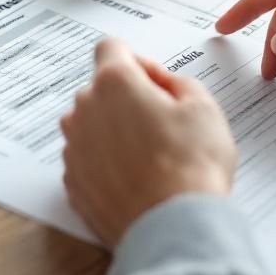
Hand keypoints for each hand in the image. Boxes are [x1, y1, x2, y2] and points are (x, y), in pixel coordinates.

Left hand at [60, 38, 235, 247]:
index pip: (110, 48)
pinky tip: (134, 180)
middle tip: (161, 125)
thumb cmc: (192, 165)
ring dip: (112, 131)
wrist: (173, 227)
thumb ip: (174, 79)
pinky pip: (87, 159)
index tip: (153, 83)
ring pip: (90, 124)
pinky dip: (105, 163)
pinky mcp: (72, 182)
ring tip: (148, 157)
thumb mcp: (203, 106)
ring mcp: (74, 148)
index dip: (135, 62)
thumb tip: (154, 79)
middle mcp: (84, 110)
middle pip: (99, 89)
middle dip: (125, 98)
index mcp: (114, 83)